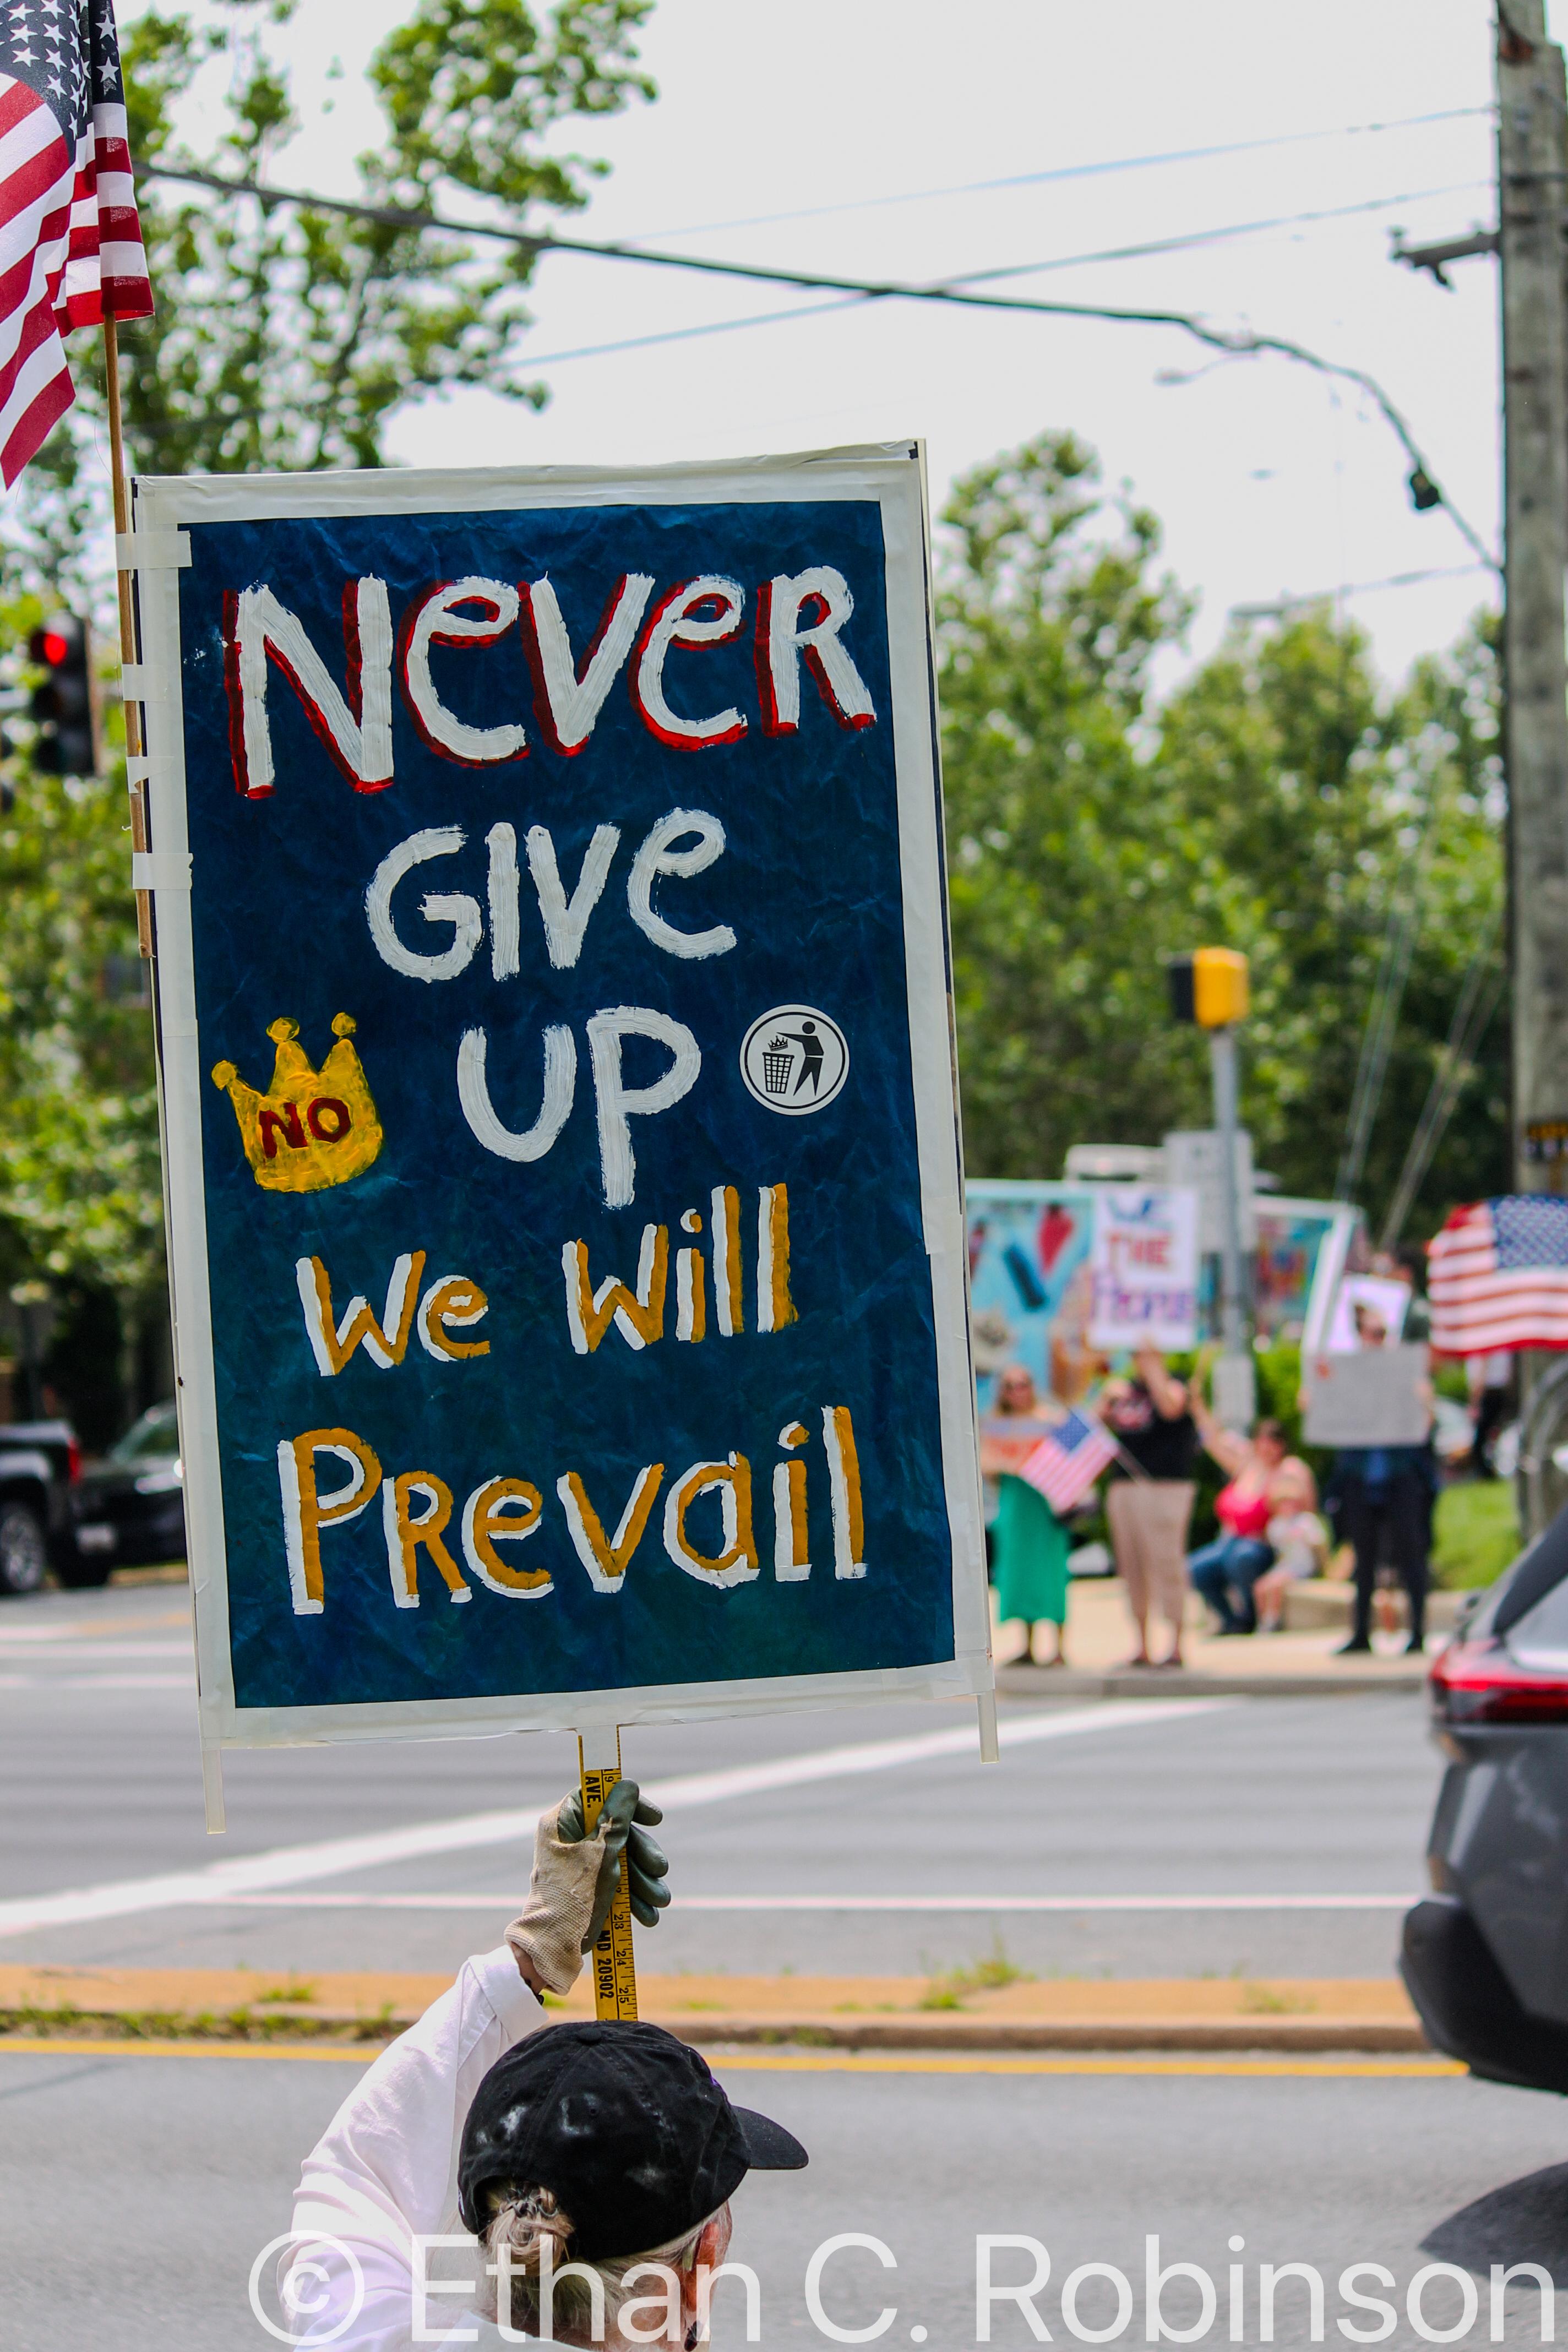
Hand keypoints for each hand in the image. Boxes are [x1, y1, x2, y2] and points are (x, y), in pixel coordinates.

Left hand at [558, 1777, 670, 1942]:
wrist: (552, 1951)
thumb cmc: (574, 1897)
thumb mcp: (601, 1854)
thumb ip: (617, 1818)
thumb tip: (627, 1784)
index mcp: (562, 1823)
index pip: (599, 1797)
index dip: (629, 1803)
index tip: (655, 1819)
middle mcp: (568, 1840)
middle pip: (617, 1832)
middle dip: (643, 1855)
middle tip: (660, 1869)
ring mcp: (578, 1866)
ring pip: (620, 1861)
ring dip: (643, 1881)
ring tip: (659, 1902)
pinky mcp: (586, 1890)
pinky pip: (615, 1884)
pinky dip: (632, 1898)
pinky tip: (648, 1916)